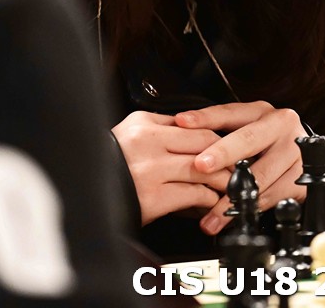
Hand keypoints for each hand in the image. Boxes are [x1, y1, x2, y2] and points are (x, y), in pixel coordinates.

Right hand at [112, 111, 231, 225]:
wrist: (83, 190)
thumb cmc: (108, 160)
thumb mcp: (131, 130)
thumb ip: (161, 127)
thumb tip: (192, 127)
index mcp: (145, 124)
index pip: (195, 124)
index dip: (218, 135)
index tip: (232, 143)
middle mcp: (148, 143)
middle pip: (204, 143)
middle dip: (227, 154)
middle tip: (240, 163)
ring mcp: (151, 170)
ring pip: (202, 169)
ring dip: (222, 179)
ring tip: (231, 185)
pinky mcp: (152, 198)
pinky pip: (192, 194)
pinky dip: (207, 198)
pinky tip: (211, 201)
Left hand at [174, 101, 306, 234]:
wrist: (300, 156)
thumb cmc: (263, 141)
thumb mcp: (243, 127)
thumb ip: (215, 126)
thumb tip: (180, 123)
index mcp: (262, 111)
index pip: (230, 112)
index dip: (205, 118)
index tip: (182, 123)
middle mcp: (281, 127)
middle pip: (249, 140)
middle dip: (222, 154)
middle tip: (200, 167)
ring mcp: (294, 153)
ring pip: (260, 176)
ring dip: (232, 198)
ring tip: (211, 214)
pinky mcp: (301, 179)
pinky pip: (272, 197)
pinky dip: (250, 209)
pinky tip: (234, 218)